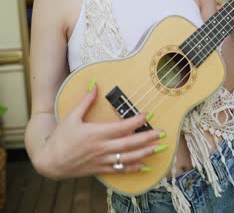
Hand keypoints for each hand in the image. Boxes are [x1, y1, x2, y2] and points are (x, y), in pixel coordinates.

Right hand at [37, 85, 165, 178]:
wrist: (51, 161)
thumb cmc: (61, 138)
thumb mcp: (72, 116)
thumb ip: (85, 101)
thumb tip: (95, 85)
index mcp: (97, 133)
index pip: (122, 127)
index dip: (136, 121)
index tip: (147, 114)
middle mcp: (102, 147)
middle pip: (130, 143)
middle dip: (147, 138)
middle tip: (161, 133)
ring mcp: (102, 160)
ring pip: (128, 157)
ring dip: (145, 152)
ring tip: (158, 148)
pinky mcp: (100, 169)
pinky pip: (120, 169)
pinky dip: (133, 167)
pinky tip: (143, 166)